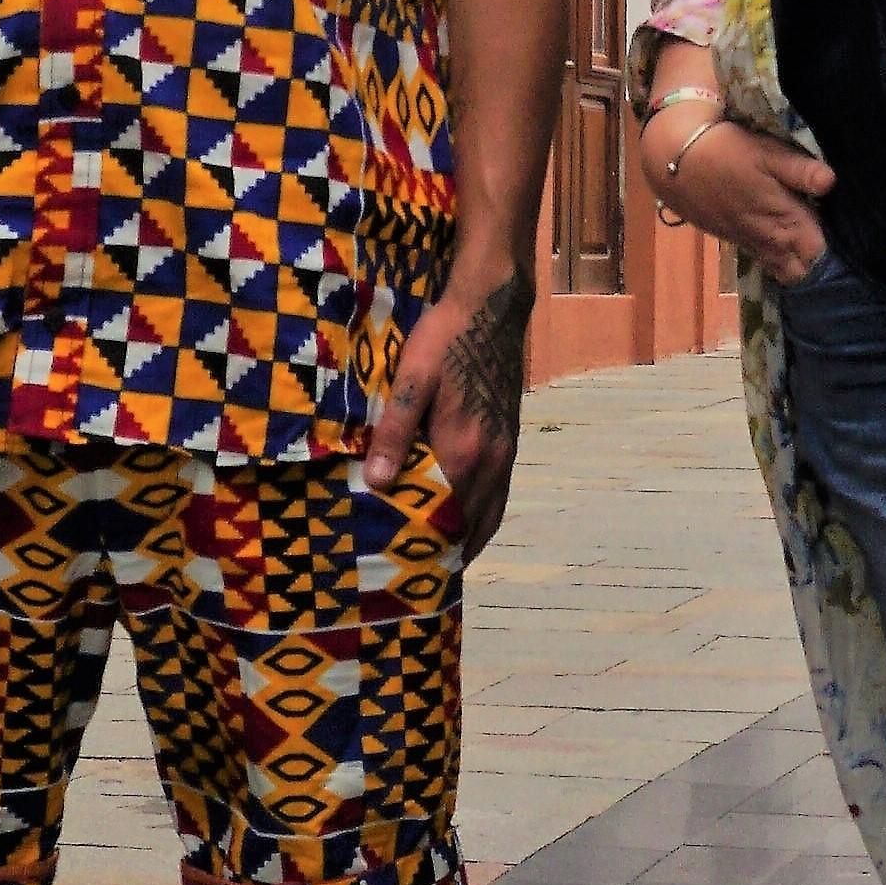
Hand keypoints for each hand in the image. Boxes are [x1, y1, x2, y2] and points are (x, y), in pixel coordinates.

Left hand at [364, 263, 533, 550]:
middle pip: (470, 525)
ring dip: (467, 541)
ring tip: (442, 561)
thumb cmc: (444, 339)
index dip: (425, 545)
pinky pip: (500, 496)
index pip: (443, 516)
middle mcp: (490, 460)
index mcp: (463, 450)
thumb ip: (394, 431)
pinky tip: (468, 523)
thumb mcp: (411, 379)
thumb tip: (376, 483)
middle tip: (418, 575)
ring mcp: (505, 453)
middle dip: (446, 552)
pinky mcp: (510, 441)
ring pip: (490, 515)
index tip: (403, 570)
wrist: (492, 308)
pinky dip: (484, 520)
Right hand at [641, 95, 834, 281]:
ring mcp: (751, 243)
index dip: (837, 253)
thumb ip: (800, 171)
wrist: (675, 161)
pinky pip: (766, 261)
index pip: (820, 253)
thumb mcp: (766, 153)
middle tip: (837, 250)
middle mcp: (770, 240)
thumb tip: (832, 183)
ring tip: (814, 250)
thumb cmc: (727, 151)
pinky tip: (787, 246)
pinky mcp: (736, 240)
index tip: (852, 244)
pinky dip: (780, 259)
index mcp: (784, 220)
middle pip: (804, 270)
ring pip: (784, 269)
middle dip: (820, 266)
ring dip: (800, 264)